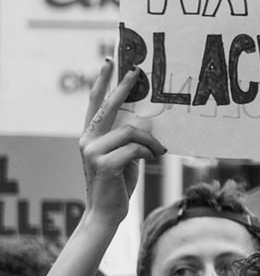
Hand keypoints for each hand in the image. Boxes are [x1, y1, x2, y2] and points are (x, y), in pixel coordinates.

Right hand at [78, 60, 162, 233]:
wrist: (107, 212)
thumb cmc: (118, 183)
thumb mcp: (125, 156)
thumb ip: (130, 138)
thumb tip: (148, 120)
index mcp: (90, 135)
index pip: (95, 103)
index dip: (102, 82)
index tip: (111, 63)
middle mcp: (87, 139)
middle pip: (108, 106)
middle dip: (123, 87)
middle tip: (137, 71)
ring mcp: (93, 150)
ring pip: (131, 131)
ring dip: (150, 142)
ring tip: (157, 152)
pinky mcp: (104, 163)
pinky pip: (136, 149)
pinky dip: (149, 153)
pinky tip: (152, 159)